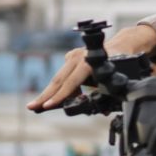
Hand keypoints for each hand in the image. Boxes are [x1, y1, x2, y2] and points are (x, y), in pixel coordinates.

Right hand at [24, 23, 155, 110]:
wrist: (123, 45)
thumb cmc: (122, 62)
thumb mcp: (116, 78)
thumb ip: (107, 93)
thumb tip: (102, 111)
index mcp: (88, 61)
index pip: (71, 82)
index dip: (60, 96)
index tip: (49, 105)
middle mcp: (78, 57)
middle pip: (59, 80)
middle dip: (45, 96)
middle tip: (32, 107)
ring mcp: (73, 56)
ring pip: (59, 78)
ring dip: (50, 94)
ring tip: (39, 107)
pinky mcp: (72, 58)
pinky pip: (65, 76)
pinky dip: (62, 88)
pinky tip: (58, 99)